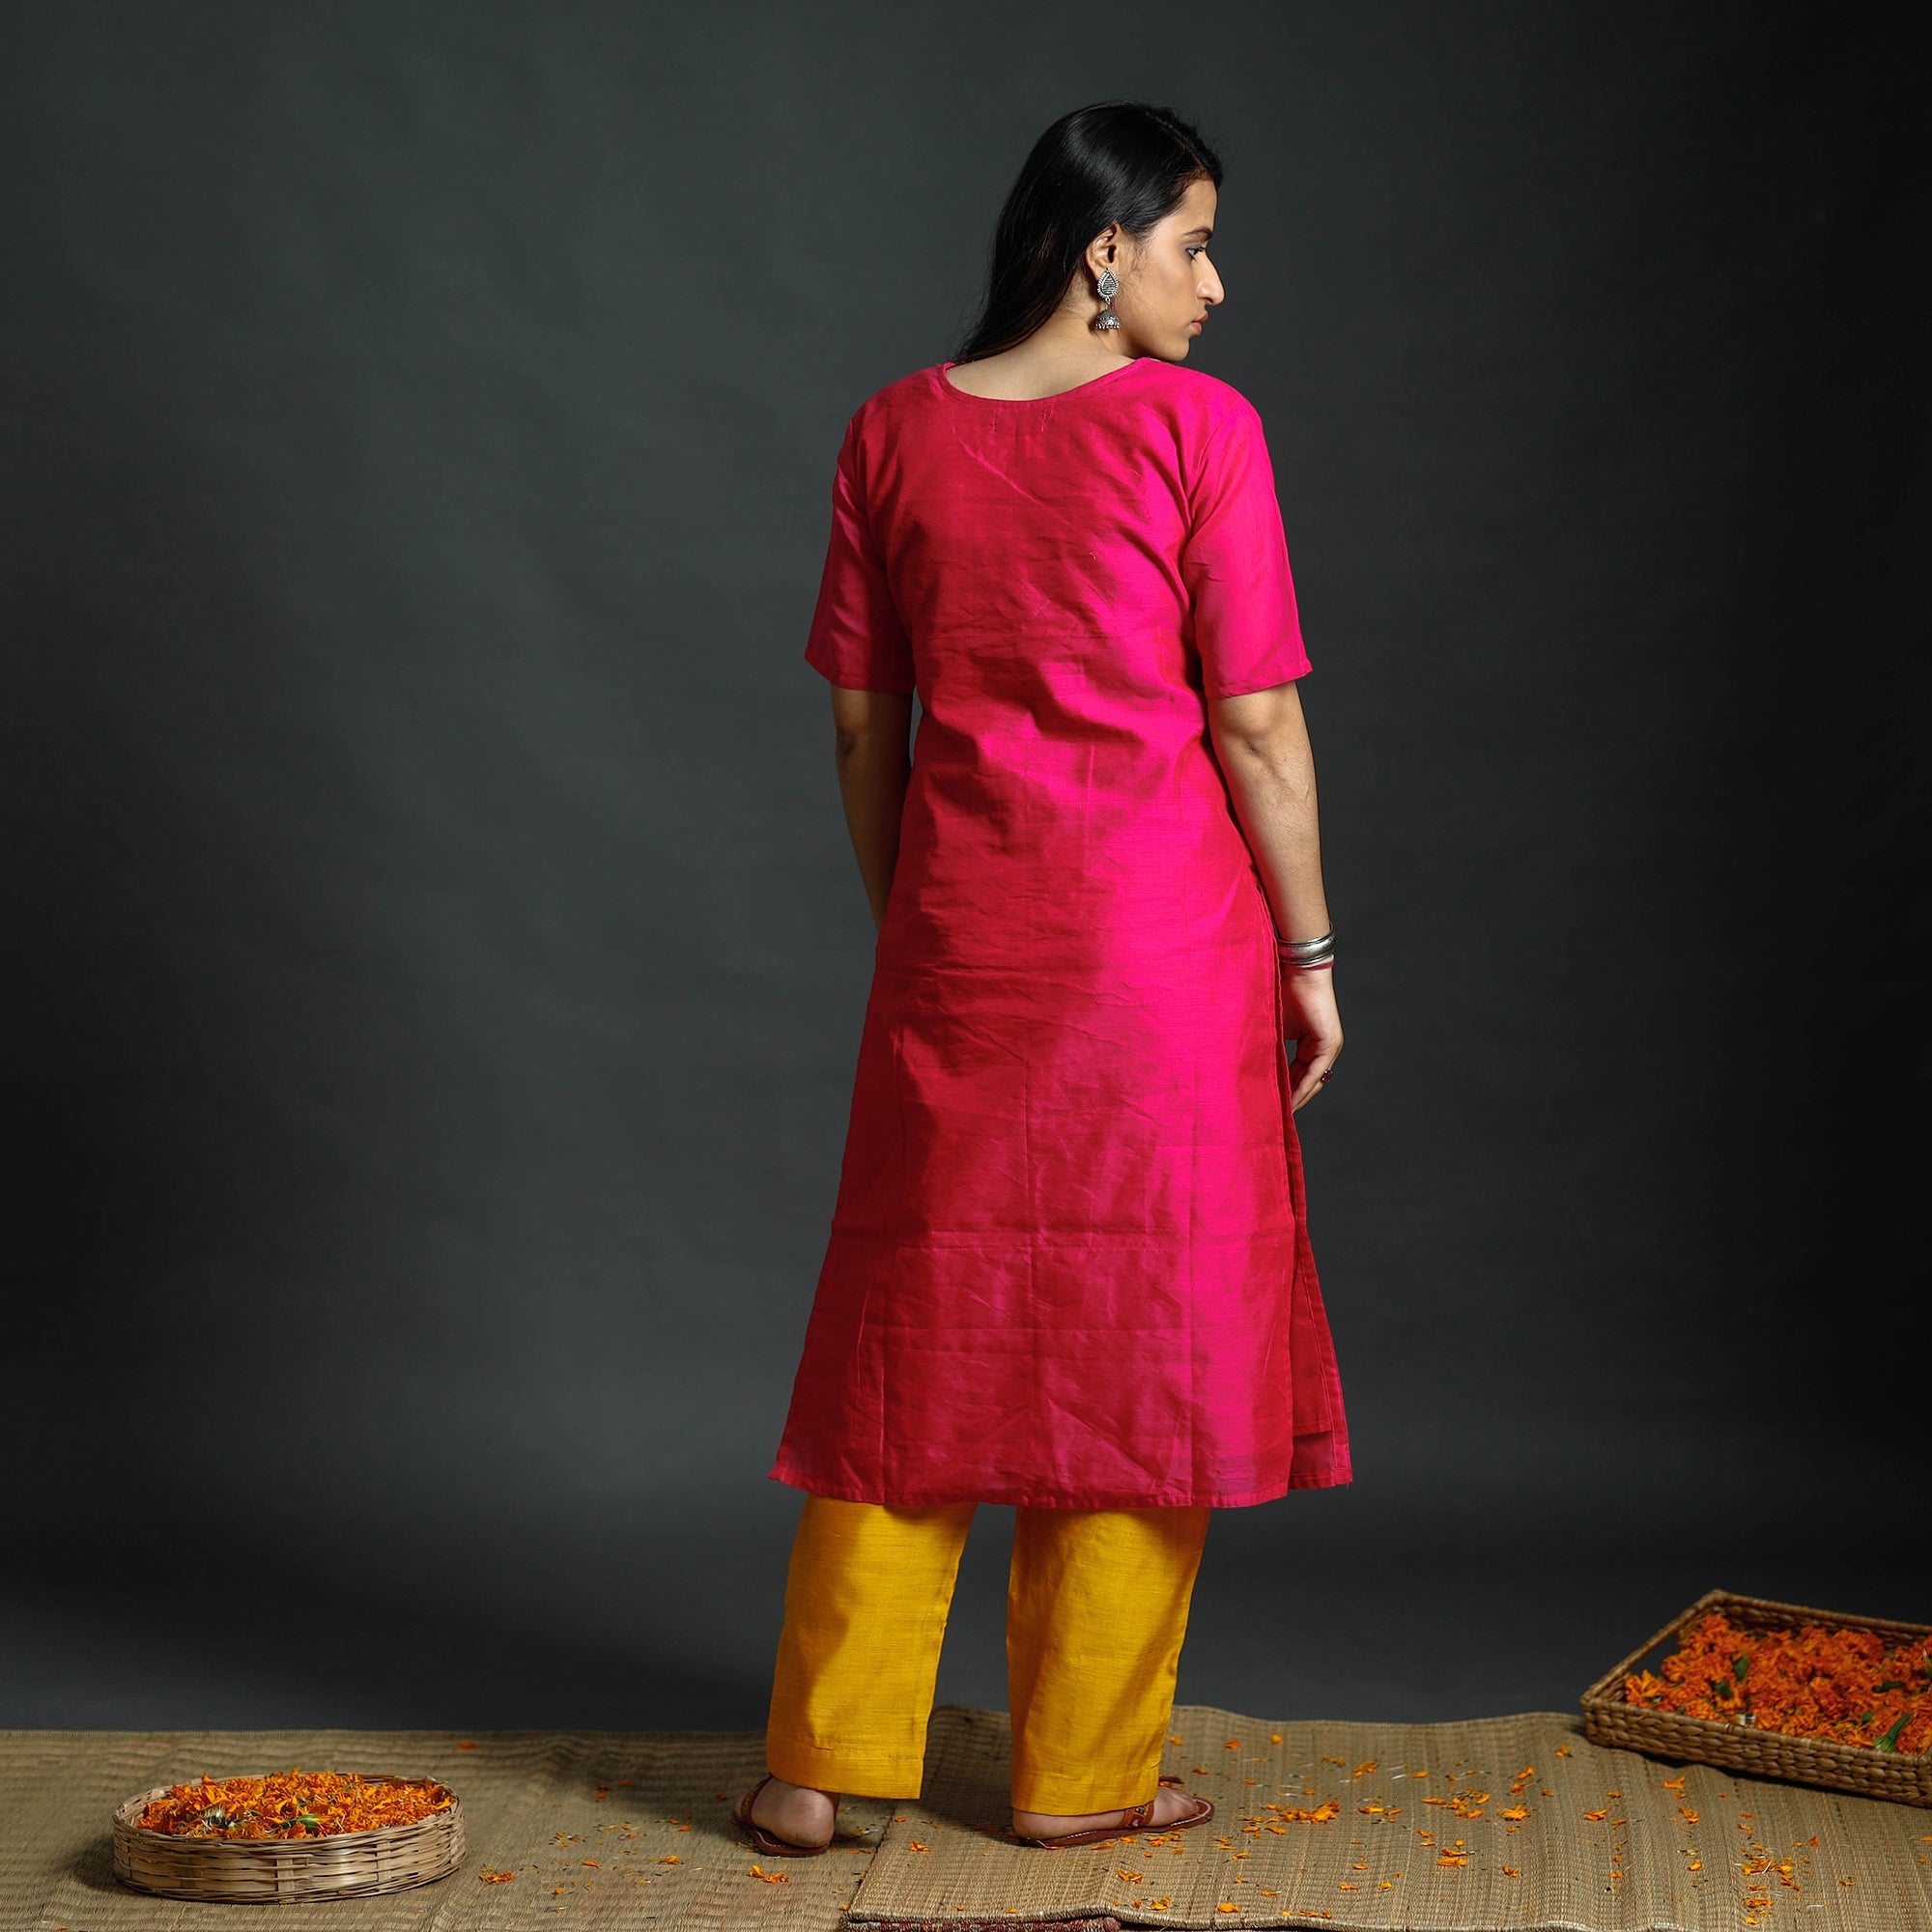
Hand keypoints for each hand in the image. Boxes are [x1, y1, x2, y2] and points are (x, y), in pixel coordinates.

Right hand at [1281, 965, 1340, 1111]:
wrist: (1293, 969)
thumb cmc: (1279, 990)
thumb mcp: (1271, 1026)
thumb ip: (1268, 1047)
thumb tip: (1250, 1068)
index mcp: (1309, 1044)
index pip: (1297, 1074)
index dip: (1284, 1091)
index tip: (1269, 1105)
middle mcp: (1322, 1047)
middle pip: (1307, 1081)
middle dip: (1291, 1099)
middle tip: (1272, 1115)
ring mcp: (1329, 1046)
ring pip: (1313, 1080)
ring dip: (1297, 1097)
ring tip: (1279, 1112)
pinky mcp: (1330, 1042)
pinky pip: (1316, 1072)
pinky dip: (1303, 1086)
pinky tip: (1290, 1099)